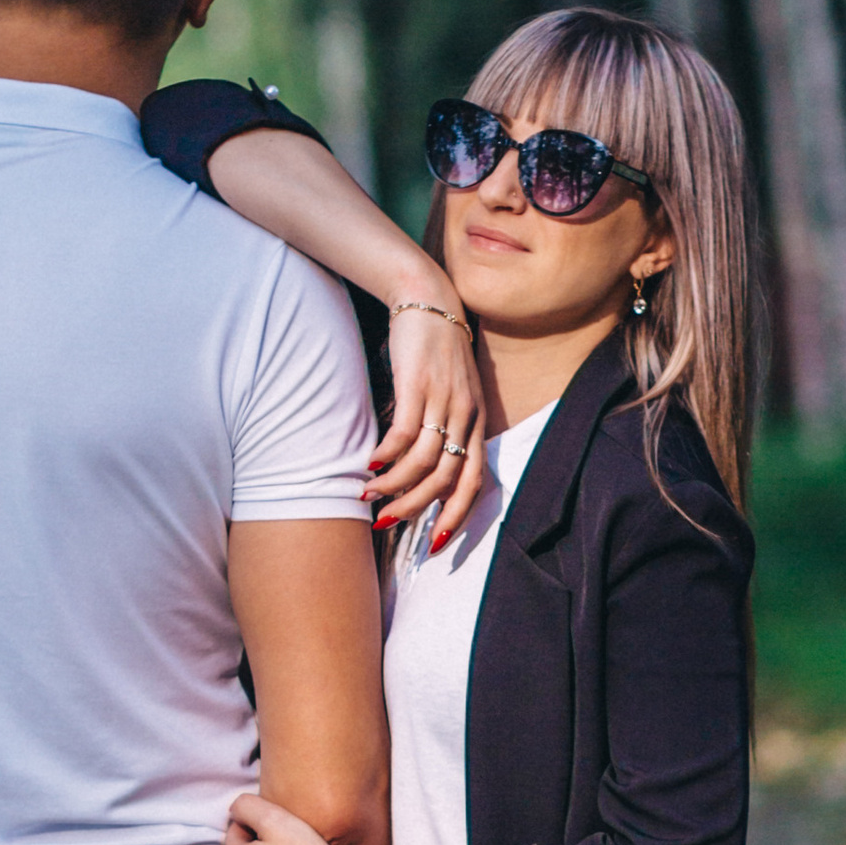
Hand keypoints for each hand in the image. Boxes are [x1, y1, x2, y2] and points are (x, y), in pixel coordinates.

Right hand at [369, 299, 485, 545]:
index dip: (457, 517)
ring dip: (394, 485)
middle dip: (416, 509)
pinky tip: (368, 465)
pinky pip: (404, 434)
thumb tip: (425, 470)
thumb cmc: (436, 352)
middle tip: (388, 523)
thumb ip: (447, 429)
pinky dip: (386, 456)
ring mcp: (444, 401)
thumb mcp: (453, 393)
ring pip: (423, 462)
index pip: (475, 483)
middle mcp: (466, 416)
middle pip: (447, 480)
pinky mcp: (418, 386)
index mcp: (477, 423)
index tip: (436, 543)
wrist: (429, 301)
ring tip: (369, 496)